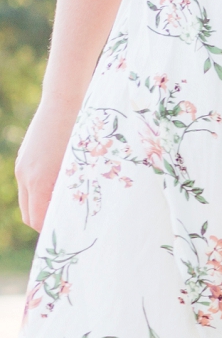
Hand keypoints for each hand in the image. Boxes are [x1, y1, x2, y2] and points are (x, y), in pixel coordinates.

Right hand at [14, 104, 71, 231]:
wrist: (66, 102)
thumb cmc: (82, 136)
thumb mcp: (82, 169)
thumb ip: (75, 193)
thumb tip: (77, 216)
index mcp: (39, 182)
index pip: (37, 221)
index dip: (52, 231)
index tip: (72, 235)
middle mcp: (25, 175)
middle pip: (30, 214)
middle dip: (47, 223)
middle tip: (72, 226)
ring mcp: (23, 166)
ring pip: (28, 200)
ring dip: (44, 207)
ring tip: (69, 209)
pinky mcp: (25, 158)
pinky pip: (29, 185)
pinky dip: (41, 192)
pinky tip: (62, 189)